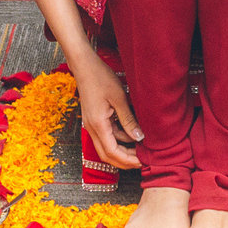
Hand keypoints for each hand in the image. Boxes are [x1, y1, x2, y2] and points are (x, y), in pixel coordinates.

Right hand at [73, 53, 142, 169]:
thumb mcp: (119, 98)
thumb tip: (139, 137)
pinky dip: (119, 140)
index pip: (112, 152)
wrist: (84, 66)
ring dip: (123, 151)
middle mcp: (92, 128)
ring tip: (141, 148)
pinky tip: (132, 135)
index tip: (142, 161)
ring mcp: (92, 125)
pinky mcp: (95, 120)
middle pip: (107, 155)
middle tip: (142, 160)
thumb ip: (129, 119)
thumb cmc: (101, 78)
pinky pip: (107, 136)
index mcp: (98, 124)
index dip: (127, 160)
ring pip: (107, 147)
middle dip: (124, 161)